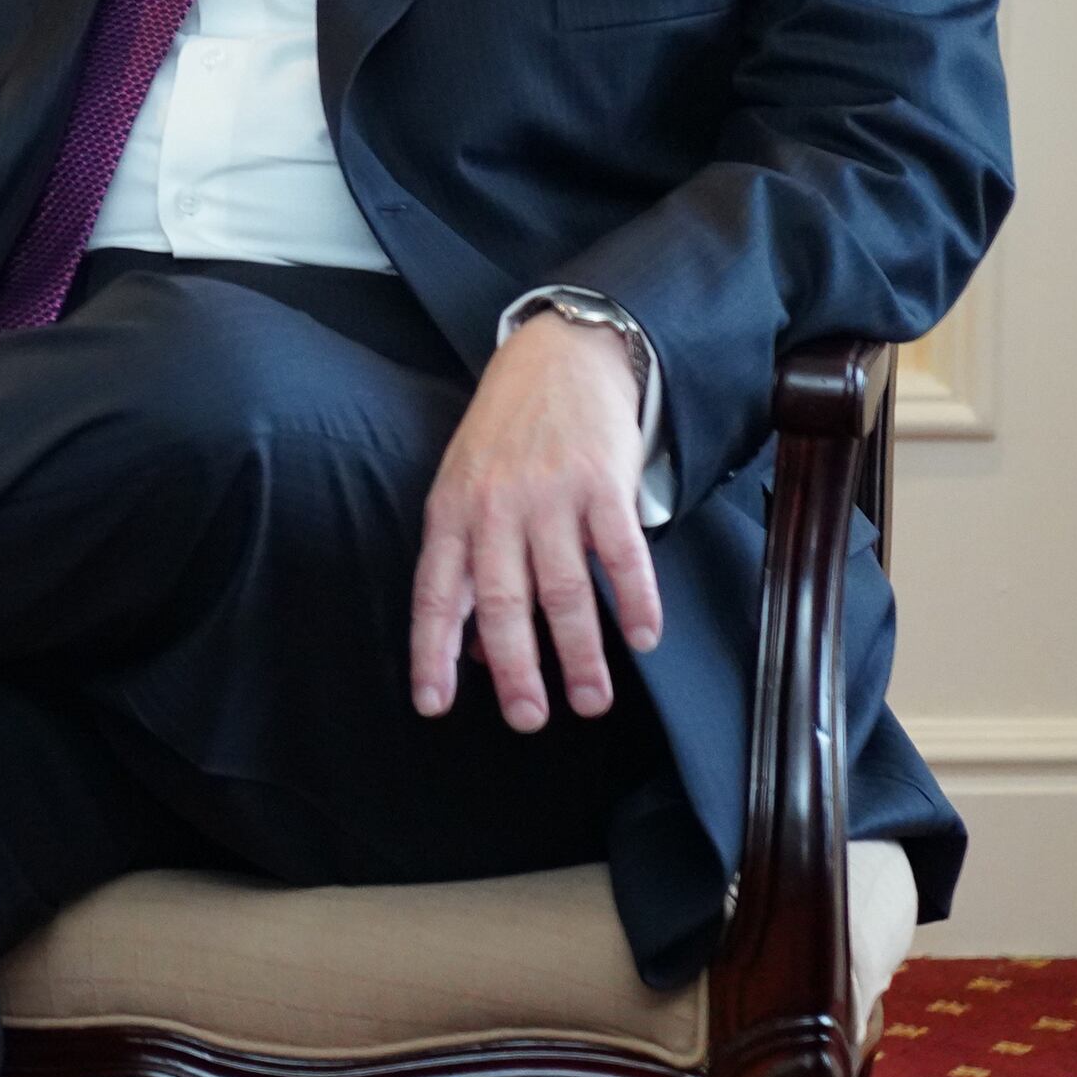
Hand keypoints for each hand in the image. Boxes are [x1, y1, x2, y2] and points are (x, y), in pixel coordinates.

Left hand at [410, 314, 661, 729]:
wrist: (558, 357)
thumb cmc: (504, 436)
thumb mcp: (463, 491)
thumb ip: (467, 565)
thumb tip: (473, 650)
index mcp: (451, 513)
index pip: (435, 594)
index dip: (432, 651)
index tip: (433, 704)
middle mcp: (495, 508)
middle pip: (502, 600)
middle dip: (515, 668)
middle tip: (529, 719)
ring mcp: (550, 495)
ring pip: (564, 588)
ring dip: (581, 652)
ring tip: (592, 701)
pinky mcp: (603, 483)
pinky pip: (621, 553)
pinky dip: (636, 600)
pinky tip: (644, 638)